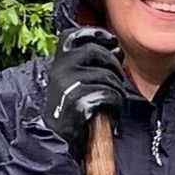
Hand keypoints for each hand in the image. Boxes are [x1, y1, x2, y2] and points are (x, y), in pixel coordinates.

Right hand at [38, 29, 133, 160]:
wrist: (56, 140)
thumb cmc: (71, 111)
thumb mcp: (71, 83)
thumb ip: (87, 64)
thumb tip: (116, 49)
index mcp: (58, 64)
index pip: (73, 36)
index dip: (95, 34)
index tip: (113, 42)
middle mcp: (60, 70)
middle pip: (96, 52)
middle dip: (114, 64)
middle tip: (118, 78)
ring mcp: (68, 85)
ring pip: (106, 75)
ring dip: (117, 88)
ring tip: (113, 99)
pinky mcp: (77, 101)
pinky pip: (108, 93)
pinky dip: (116, 102)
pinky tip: (112, 110)